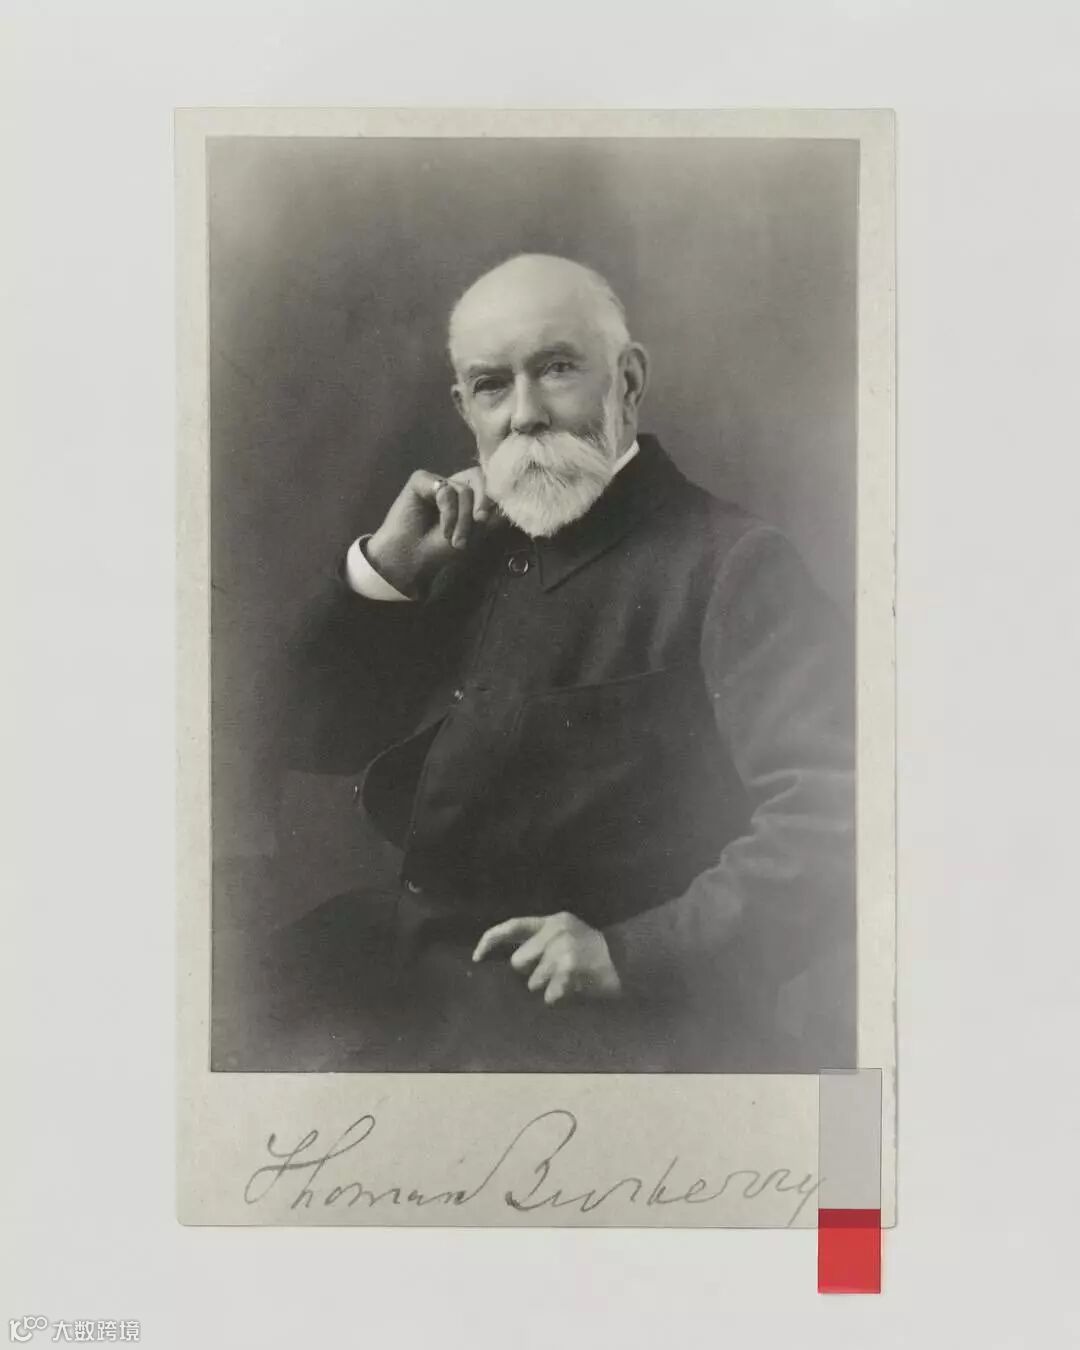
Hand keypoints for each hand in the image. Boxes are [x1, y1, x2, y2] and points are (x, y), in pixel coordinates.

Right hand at [366, 465, 493, 596]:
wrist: (411, 559)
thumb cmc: (439, 549)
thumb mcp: (473, 532)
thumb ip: (489, 513)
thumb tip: (507, 497)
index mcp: (466, 495)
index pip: (488, 482)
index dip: (495, 496)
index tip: (491, 518)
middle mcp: (452, 484)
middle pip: (480, 479)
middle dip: (483, 504)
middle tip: (480, 523)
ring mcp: (437, 481)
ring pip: (465, 490)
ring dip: (463, 518)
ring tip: (455, 540)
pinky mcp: (420, 480)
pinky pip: (445, 489)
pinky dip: (449, 512)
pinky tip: (443, 529)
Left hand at [472, 912, 621, 1005]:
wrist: (630, 961)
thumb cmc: (596, 954)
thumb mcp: (570, 934)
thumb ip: (542, 941)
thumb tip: (513, 961)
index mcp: (553, 920)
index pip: (513, 925)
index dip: (490, 940)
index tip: (476, 957)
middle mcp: (555, 930)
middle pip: (519, 962)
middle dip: (532, 974)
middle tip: (556, 974)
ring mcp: (563, 948)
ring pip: (533, 982)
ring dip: (547, 988)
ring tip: (570, 981)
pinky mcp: (570, 967)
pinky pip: (549, 994)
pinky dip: (559, 998)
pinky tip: (574, 990)